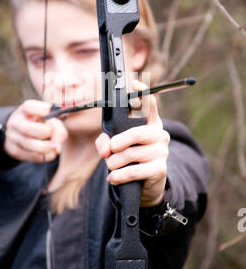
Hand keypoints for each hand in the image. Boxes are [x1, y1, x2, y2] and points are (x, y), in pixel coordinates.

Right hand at [4, 100, 67, 162]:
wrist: (21, 132)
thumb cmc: (39, 122)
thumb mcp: (47, 118)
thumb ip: (56, 126)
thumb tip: (58, 144)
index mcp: (24, 110)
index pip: (29, 107)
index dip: (41, 109)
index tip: (49, 112)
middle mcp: (15, 122)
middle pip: (28, 128)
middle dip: (45, 132)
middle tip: (53, 133)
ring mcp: (12, 136)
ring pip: (29, 144)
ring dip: (46, 147)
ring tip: (55, 147)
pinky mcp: (14, 150)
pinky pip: (30, 156)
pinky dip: (44, 156)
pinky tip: (51, 153)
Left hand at [95, 81, 169, 206]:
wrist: (145, 185)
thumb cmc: (129, 159)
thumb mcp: (116, 147)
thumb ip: (106, 142)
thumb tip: (106, 149)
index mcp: (150, 123)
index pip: (149, 104)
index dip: (143, 93)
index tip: (134, 83)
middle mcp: (159, 134)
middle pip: (137, 133)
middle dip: (119, 142)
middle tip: (111, 148)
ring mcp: (162, 152)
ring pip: (132, 154)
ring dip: (114, 162)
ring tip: (111, 166)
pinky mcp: (160, 169)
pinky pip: (135, 170)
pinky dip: (119, 175)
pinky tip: (113, 178)